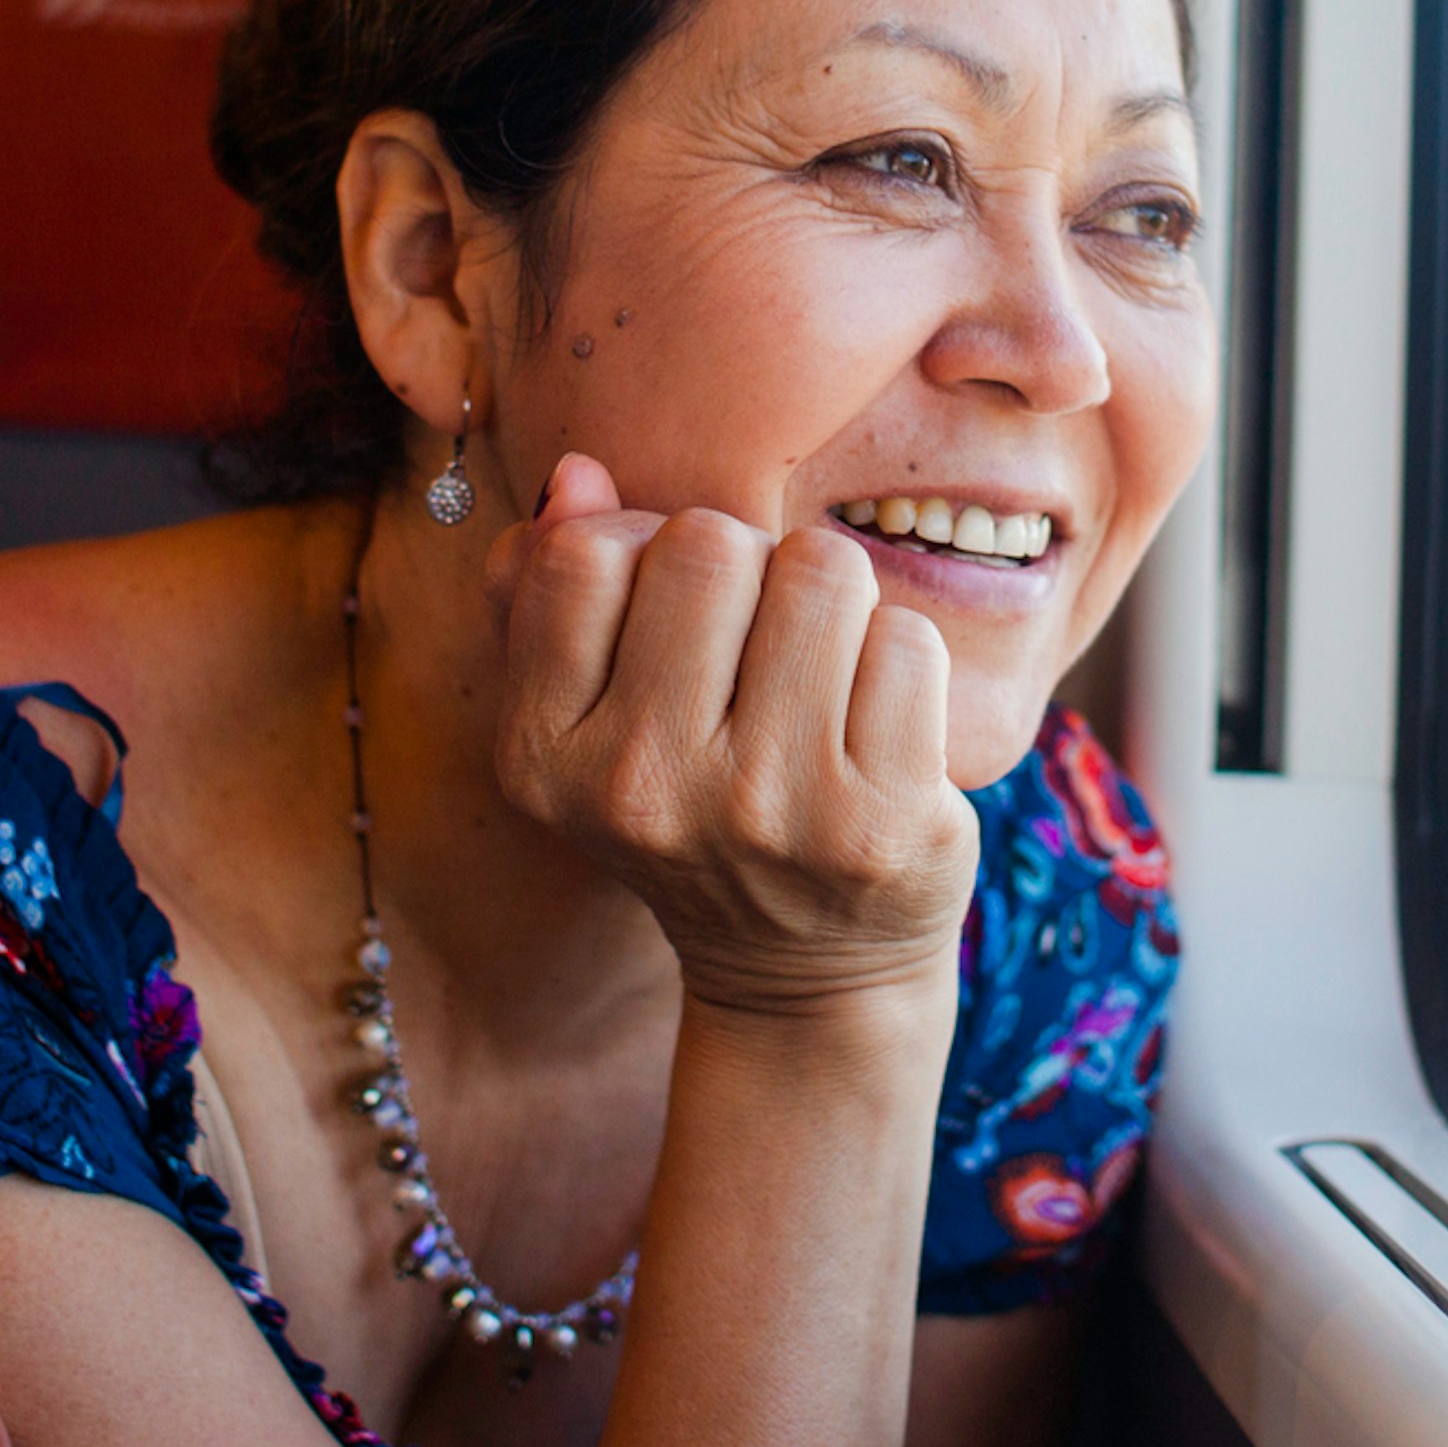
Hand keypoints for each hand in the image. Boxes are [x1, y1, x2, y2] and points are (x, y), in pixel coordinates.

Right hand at [482, 454, 975, 1019]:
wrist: (803, 973)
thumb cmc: (698, 807)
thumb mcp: (592, 720)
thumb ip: (554, 591)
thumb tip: (578, 473)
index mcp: (542, 758)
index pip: (585, 555)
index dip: (642, 551)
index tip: (671, 619)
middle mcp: (639, 789)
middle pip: (709, 543)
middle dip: (749, 567)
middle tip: (758, 651)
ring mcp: (764, 807)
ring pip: (819, 570)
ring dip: (833, 600)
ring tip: (819, 677)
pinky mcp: (878, 820)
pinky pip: (905, 640)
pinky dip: (901, 662)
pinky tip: (874, 730)